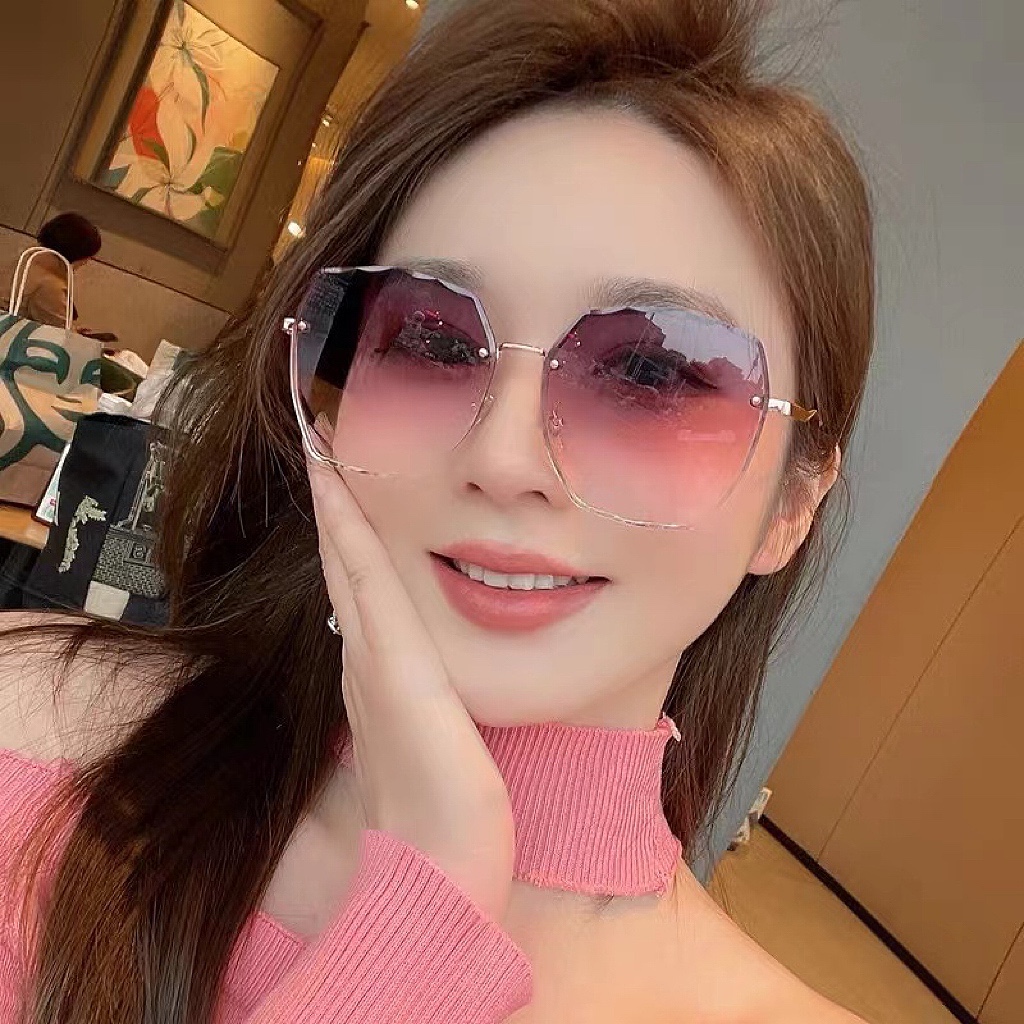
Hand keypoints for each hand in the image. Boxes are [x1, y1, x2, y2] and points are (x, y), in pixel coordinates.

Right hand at [307, 458, 514, 920]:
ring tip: (320, 450)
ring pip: (349, 562)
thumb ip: (426, 712)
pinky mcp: (391, 661)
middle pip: (346, 568)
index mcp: (380, 677)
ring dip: (334, 506)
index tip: (343, 491)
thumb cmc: (447, 817)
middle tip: (321, 451)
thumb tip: (430, 690)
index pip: (362, 593)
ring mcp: (372, 657)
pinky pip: (365, 578)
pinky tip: (333, 484)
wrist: (441, 866)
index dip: (349, 541)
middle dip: (335, 511)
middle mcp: (366, 659)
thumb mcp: (437, 746)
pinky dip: (346, 529)